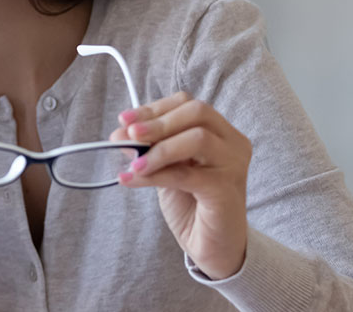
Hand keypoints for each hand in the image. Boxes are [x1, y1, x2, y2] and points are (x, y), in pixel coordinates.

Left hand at [109, 91, 252, 279]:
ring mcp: (233, 165)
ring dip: (158, 148)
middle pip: (197, 112)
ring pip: (197, 138)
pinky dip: (155, 175)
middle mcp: (233, 143)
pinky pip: (187, 174)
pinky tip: (132, 179)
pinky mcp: (226, 190)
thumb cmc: (192, 204)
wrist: (213, 247)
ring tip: (133, 163)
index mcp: (221, 132)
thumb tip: (119, 134)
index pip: (188, 104)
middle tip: (129, 135)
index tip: (124, 120)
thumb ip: (148, 149)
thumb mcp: (165, 169)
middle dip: (157, 122)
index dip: (154, 108)